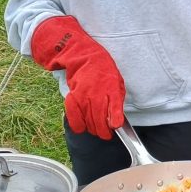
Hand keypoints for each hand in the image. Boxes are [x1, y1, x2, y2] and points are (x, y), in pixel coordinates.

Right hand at [30, 16, 124, 138]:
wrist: (86, 57)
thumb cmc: (105, 73)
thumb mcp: (118, 84)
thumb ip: (117, 102)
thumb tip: (115, 121)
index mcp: (112, 89)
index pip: (114, 110)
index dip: (114, 122)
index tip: (114, 127)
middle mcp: (98, 94)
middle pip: (100, 121)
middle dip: (103, 132)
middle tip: (105, 134)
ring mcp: (84, 96)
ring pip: (88, 122)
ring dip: (92, 129)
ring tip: (95, 129)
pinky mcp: (72, 97)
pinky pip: (74, 117)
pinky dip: (78, 125)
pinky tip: (82, 126)